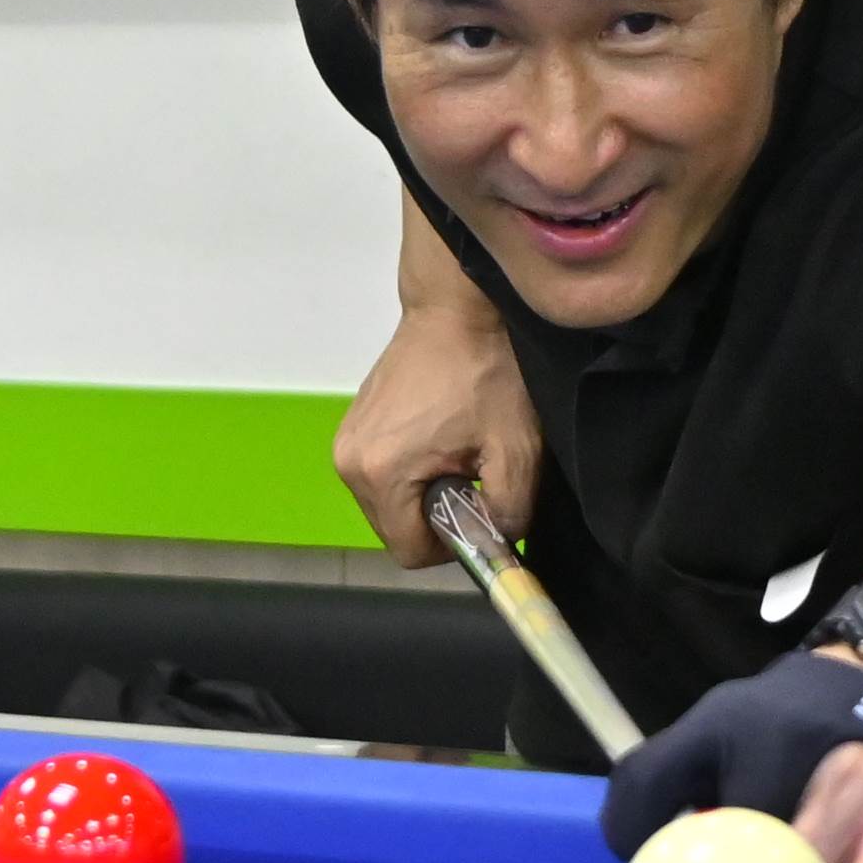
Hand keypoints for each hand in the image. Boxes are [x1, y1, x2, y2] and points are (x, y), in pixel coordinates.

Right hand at [334, 283, 537, 565]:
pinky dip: (409, 472)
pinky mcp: (351, 427)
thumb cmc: (485, 371)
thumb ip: (510, 513)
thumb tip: (497, 540)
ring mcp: (346, 442)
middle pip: (393, 530)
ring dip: (422, 495)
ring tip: (455, 455)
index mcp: (382, 473)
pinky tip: (437, 440)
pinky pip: (379, 475)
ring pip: (386, 505)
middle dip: (435, 518)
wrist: (456, 311)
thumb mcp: (516, 450)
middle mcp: (349, 462)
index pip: (409, 552)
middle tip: (471, 477)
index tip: (477, 512)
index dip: (451, 546)